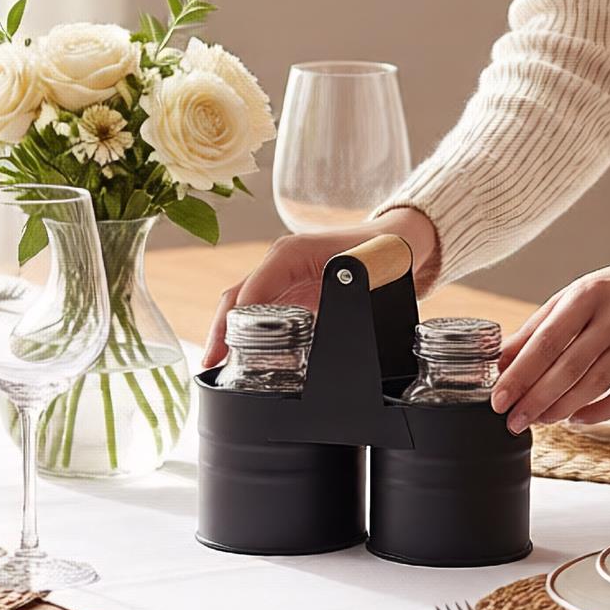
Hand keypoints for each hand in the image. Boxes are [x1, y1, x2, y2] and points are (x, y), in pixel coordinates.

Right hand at [201, 207, 439, 367]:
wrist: (398, 243)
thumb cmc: (380, 251)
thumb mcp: (361, 273)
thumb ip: (340, 295)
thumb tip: (320, 324)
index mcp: (290, 253)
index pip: (252, 288)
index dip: (237, 320)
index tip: (227, 348)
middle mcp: (280, 264)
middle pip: (239, 297)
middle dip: (221, 330)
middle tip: (212, 363)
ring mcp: (284, 278)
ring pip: (244, 306)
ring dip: (229, 334)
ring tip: (217, 366)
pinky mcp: (292, 294)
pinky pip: (262, 313)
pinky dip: (248, 335)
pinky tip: (240, 359)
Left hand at [491, 251, 609, 432]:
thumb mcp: (575, 295)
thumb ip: (538, 326)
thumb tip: (503, 360)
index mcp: (587, 294)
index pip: (546, 340)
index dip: (520, 373)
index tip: (499, 397)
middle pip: (568, 367)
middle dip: (535, 399)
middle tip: (513, 419)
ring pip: (594, 385)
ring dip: (561, 408)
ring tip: (539, 420)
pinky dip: (598, 413)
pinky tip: (576, 418)